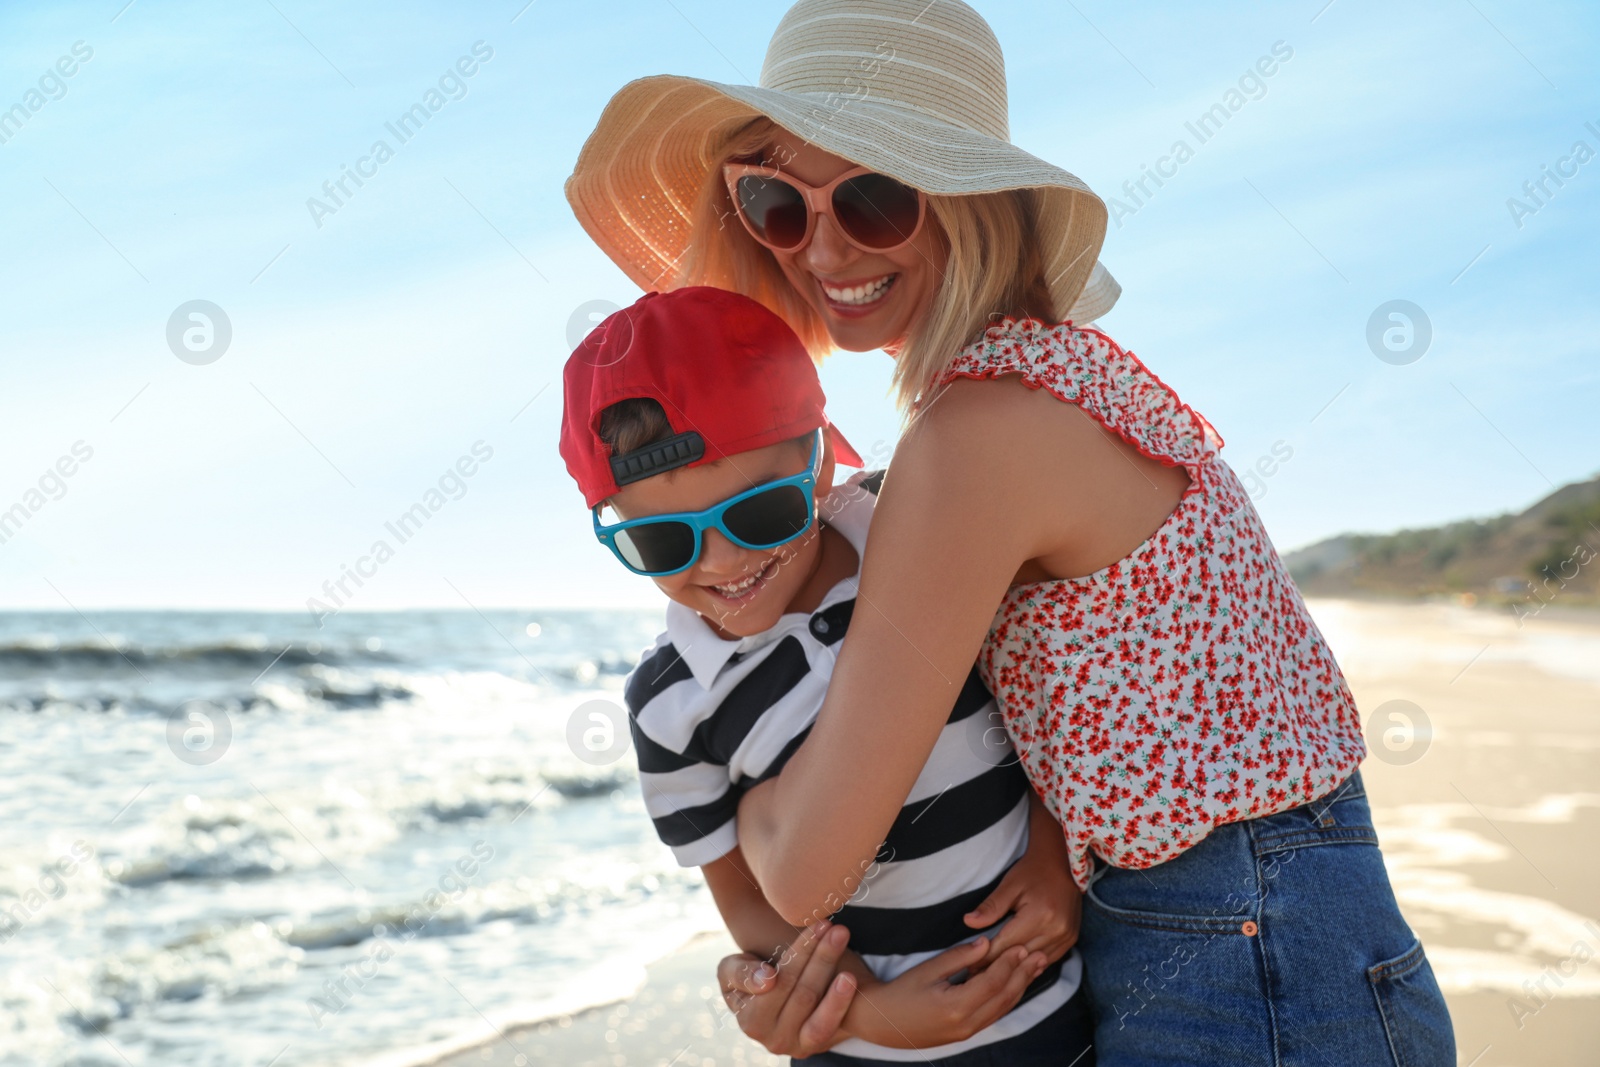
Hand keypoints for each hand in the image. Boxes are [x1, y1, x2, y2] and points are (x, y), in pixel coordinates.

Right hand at [716, 921, 857, 1056]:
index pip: (780, 980)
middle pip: (801, 992)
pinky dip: (839, 1002)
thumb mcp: (730, 972)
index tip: (818, 927)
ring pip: (816, 1006)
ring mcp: (796, 1044)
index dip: (800, 952)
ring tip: (842, 941)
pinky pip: (828, 1027)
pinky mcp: (815, 1045)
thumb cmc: (748, 980)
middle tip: (837, 927)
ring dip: (831, 970)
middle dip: (820, 955)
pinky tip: (849, 978)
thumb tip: (766, 980)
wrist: (771, 1007)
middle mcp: (773, 1038)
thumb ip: (740, 972)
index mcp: (749, 1019)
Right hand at [846, 936, 1049, 1048]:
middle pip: (1004, 997)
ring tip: (1035, 968)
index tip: (1023, 945)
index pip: (993, 981)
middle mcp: (966, 1023)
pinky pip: (994, 1014)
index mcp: (956, 1006)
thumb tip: (987, 943)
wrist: (883, 1022)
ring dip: (1020, 986)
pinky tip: (1016, 984)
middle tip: (1040, 955)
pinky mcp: (966, 1034)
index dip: (1010, 962)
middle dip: (1023, 974)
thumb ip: (960, 957)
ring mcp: (967, 1032)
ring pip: (1003, 1008)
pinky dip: (1008, 998)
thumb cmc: (901, 991)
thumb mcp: (928, 969)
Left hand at [963, 792, 1080, 967]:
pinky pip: (1048, 959)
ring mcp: (1066, 936)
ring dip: (1014, 971)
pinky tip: (1015, 971)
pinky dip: (1030, 965)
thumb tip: (969, 922)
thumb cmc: (1032, 872)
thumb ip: (990, 907)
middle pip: (1020, 957)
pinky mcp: (1070, 939)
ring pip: (1034, 962)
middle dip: (996, 968)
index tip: (968, 968)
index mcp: (1039, 915)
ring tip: (992, 979)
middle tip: (975, 978)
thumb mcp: (1009, 885)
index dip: (985, 958)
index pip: (1006, 944)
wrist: (1061, 862)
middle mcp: (1056, 929)